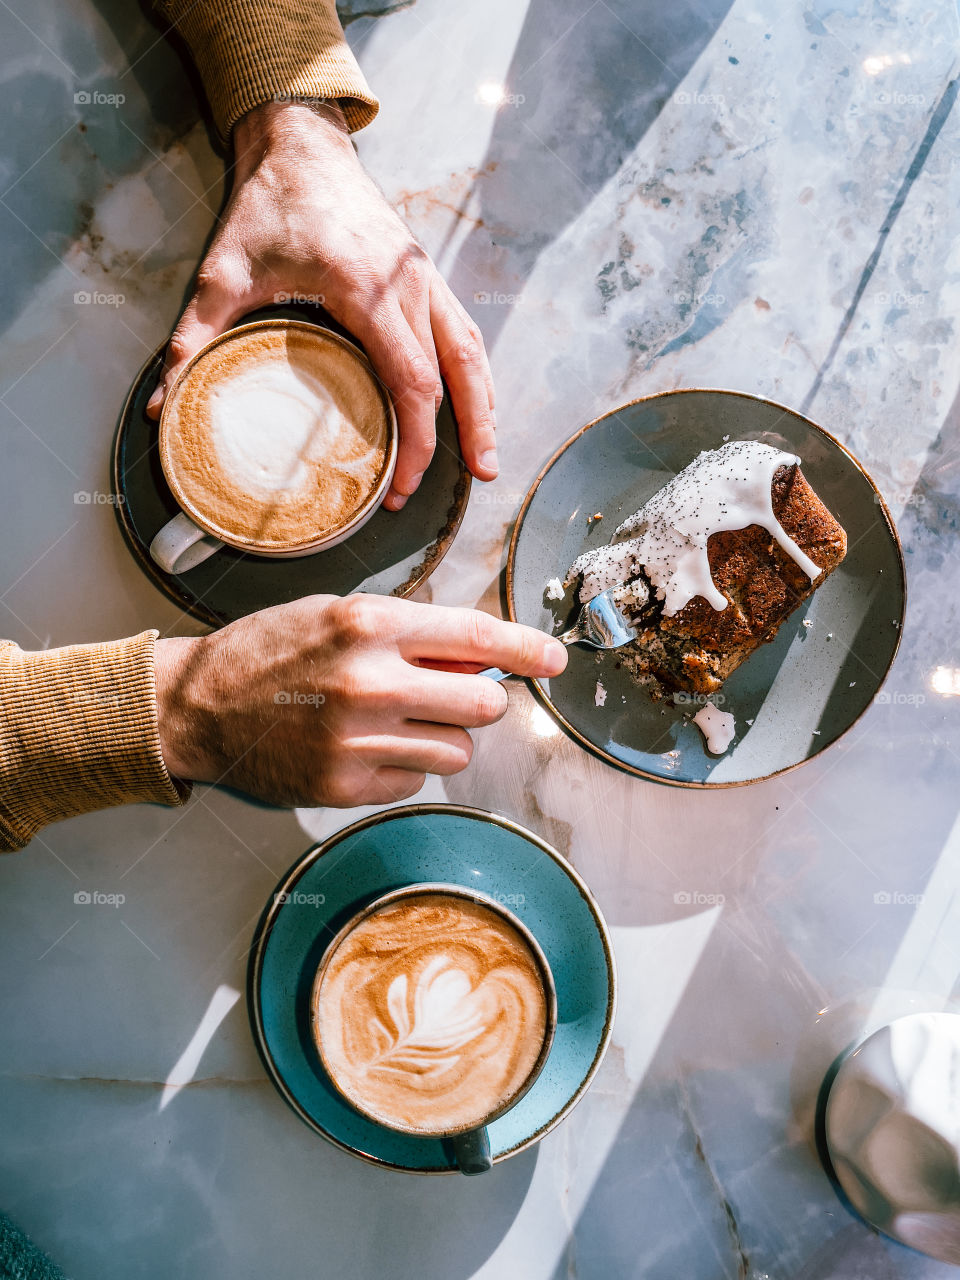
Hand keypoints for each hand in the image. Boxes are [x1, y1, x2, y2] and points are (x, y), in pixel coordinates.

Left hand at [146, 100, 496, 510]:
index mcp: (365, 288)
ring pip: (471, 354)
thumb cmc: (268, 205)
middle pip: (453, 374)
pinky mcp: (426, 277)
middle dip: (461, 436)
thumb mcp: (224, 272)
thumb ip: (195, 338)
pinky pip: (463, 334)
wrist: (302, 145)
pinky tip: (476, 408)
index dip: (416, 439)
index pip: (411, 379)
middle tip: (467, 482)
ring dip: (484, 409)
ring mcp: (424, 278)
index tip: (402, 483)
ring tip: (486, 461)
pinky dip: (475, 377)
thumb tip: (162, 404)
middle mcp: (407, 285)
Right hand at [154, 595, 566, 806]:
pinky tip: (364, 748)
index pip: (475, 635)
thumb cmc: (270, 651)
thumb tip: (484, 655)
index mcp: (368, 626)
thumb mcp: (337, 614)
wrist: (197, 708)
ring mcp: (357, 742)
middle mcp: (369, 683)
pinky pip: (416, 782)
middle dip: (479, 699)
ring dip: (441, 737)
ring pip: (456, 751)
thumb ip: (411, 633)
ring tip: (394, 722)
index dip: (526, 650)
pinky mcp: (345, 787)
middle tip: (451, 695)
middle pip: (482, 704)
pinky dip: (404, 767)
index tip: (554, 659)